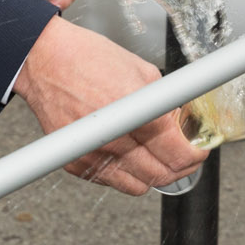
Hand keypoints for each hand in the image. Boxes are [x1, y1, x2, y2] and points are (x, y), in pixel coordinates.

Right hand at [12, 15, 205, 195]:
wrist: (45, 61)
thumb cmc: (88, 58)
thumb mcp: (142, 71)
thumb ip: (166, 102)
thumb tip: (183, 123)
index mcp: (135, 113)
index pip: (178, 154)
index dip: (196, 154)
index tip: (199, 150)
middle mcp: (114, 139)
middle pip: (162, 176)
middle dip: (180, 166)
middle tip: (184, 155)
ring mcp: (93, 155)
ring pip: (139, 186)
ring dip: (153, 173)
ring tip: (156, 155)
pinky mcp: (76, 164)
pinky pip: (112, 181)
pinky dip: (125, 172)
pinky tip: (127, 151)